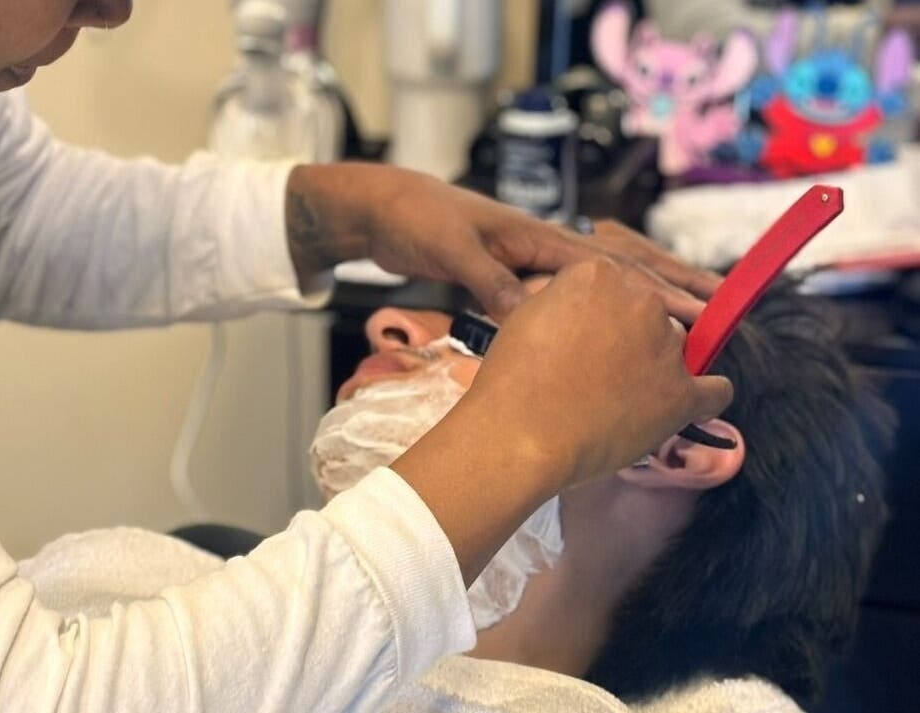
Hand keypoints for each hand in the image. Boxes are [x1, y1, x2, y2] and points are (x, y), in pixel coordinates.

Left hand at [285, 163, 720, 321]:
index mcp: (538, 238)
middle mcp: (544, 248)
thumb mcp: (452, 249)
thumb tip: (529, 313)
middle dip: (671, 288)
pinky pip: (573, 297)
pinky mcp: (514, 277)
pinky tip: (615, 332)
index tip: (700, 312)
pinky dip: (603, 309)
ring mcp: (532, 262)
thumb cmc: (418, 220)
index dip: (658, 290)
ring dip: (643, 300)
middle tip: (719, 312)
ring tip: (684, 322)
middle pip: (623, 267)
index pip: (613, 266)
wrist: (385, 212)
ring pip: (604, 282)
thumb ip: (488, 278)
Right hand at [392, 259, 732, 583]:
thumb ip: (563, 299)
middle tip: (596, 372)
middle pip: (649, 314)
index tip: (585, 339)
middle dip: (629, 338)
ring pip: (675, 350)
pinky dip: (705, 398)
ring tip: (619, 400)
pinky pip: (716, 390)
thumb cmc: (511, 380)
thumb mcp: (526, 315)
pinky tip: (686, 407)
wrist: (519, 434)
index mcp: (598, 273)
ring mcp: (665, 346)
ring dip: (656, 368)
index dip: (600, 315)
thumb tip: (580, 307)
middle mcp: (640, 300)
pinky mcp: (682, 394)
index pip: (616, 288)